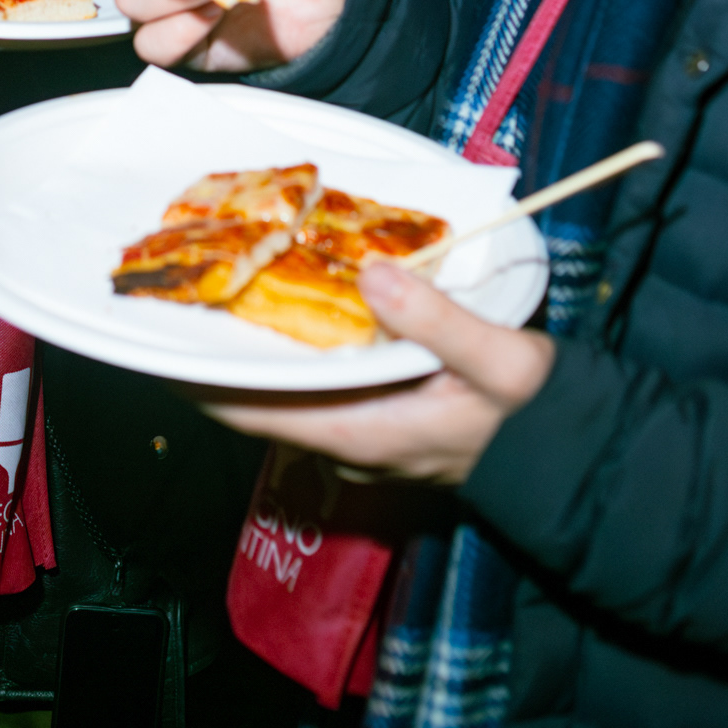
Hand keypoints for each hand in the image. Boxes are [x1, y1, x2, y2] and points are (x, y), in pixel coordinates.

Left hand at [190, 262, 555, 483]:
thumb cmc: (536, 417)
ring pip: (282, 386)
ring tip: (217, 283)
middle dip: (215, 348)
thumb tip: (374, 274)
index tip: (152, 340)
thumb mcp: (500, 363)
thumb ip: (439, 320)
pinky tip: (287, 298)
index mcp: (360, 431)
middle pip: (254, 396)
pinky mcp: (377, 410)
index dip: (195, 380)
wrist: (575, 453)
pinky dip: (291, 343)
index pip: (252, 412)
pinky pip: (314, 379)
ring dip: (251, 343)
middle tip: (179, 290)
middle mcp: (346, 435)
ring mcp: (359, 426)